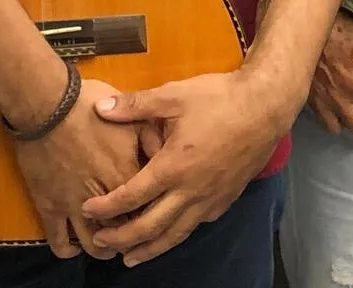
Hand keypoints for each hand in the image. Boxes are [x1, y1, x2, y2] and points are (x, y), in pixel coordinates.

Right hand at [13, 77, 143, 259]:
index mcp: (126, 175)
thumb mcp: (128, 115)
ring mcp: (74, 205)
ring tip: (106, 246)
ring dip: (103, 249)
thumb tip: (166, 152)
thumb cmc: (88, 105)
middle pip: (124, 229)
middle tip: (131, 233)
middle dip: (131, 235)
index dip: (152, 211)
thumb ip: (151, 137)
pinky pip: (58, 239)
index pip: (147, 205)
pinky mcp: (49, 206)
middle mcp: (103, 198)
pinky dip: (67, 249)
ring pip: (94, 243)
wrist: (45, 103)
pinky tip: (72, 248)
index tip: (152, 211)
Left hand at [77, 70, 287, 265]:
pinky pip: (196, 225)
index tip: (87, 210)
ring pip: (175, 234)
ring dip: (150, 249)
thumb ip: (135, 105)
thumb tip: (100, 108)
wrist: (265, 108)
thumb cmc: (219, 99)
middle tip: (100, 244)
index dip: (107, 206)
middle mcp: (190, 191)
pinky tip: (170, 234)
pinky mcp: (225, 200)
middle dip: (122, 238)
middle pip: (151, 226)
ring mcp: (210, 199)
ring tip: (131, 259)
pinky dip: (177, 235)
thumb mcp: (173, 95)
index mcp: (173, 167)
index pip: (132, 196)